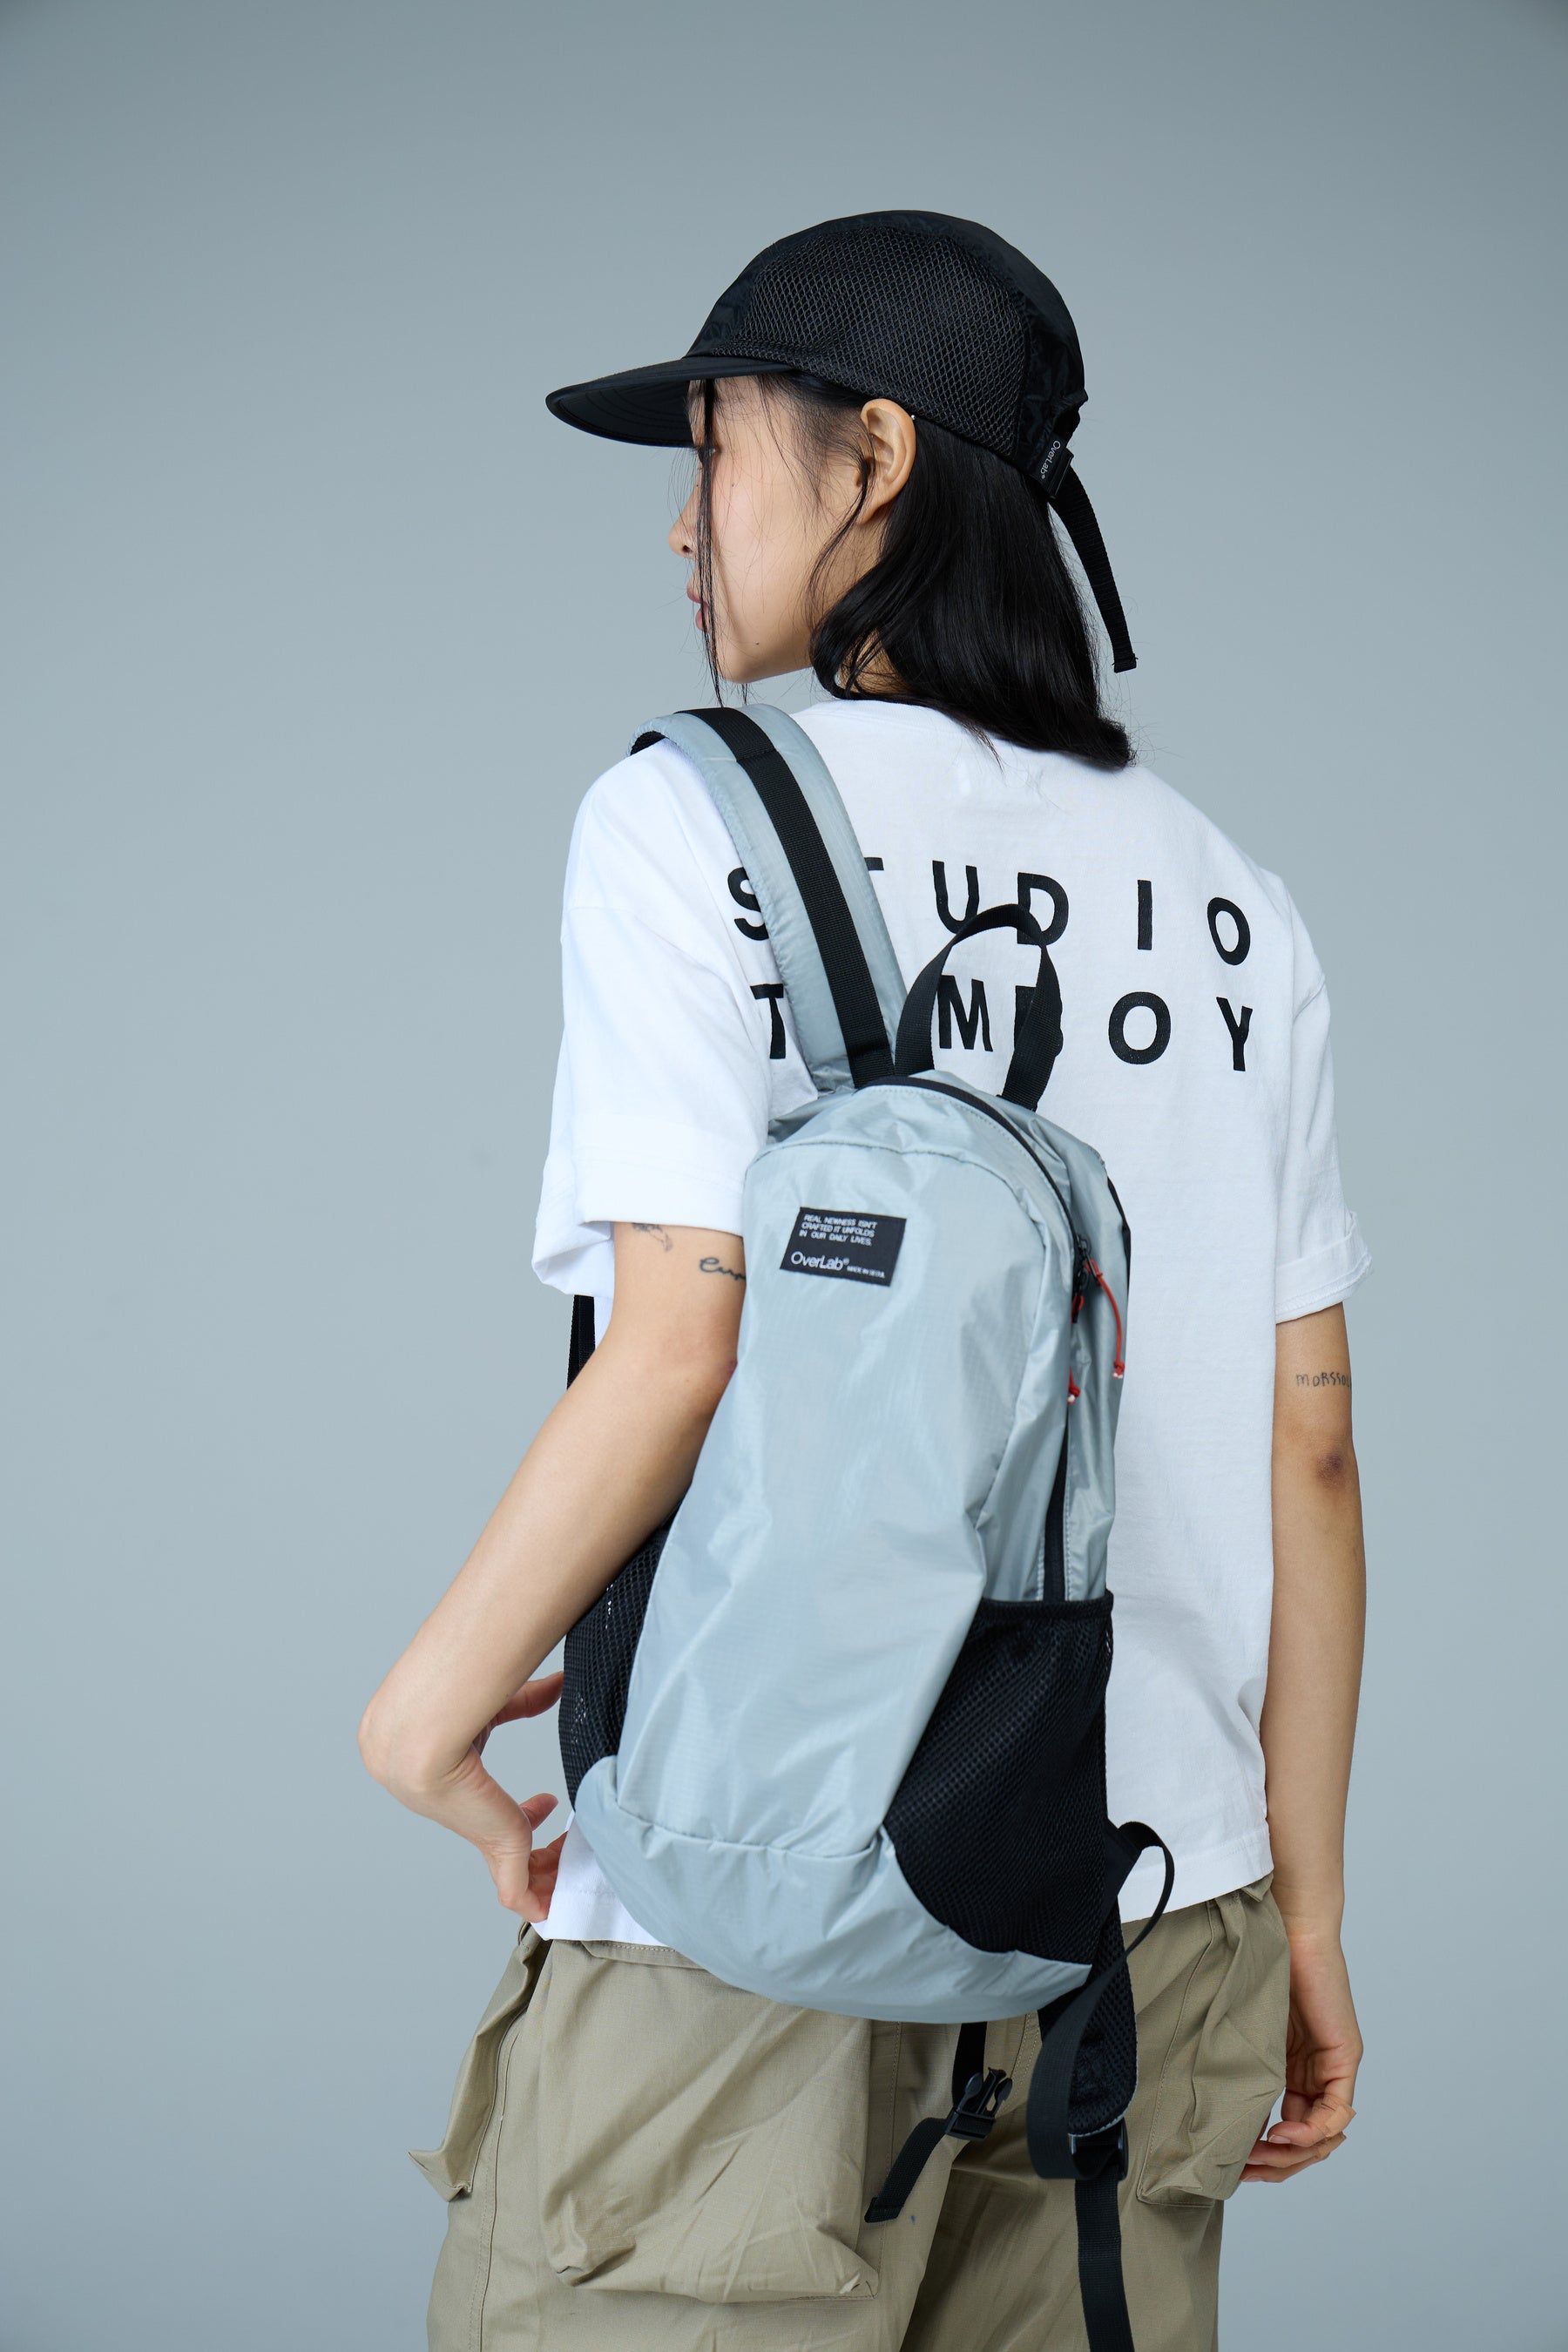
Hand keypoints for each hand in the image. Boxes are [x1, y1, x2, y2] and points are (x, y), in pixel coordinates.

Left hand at [471, 1671, 566, 1920]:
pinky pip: (519, 1893)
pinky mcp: (499, 1848)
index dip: (525, 1813)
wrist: (422, 1742)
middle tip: (565, 1843)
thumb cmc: (448, 1714)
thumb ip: (526, 1701)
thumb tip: (557, 1683)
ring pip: (515, 1872)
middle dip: (538, 1847)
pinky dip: (536, 1904)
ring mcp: (484, 1836)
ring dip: (543, 1875)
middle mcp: (471, 1816)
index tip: (547, 1801)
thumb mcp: (494, 1709)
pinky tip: (550, 1911)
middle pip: (505, 1847)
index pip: (493, 1812)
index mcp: (461, 1789)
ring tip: (567, 1872)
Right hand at [1241, 1927, 1360, 2182]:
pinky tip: (1281, 2134)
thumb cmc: (1259, 1963)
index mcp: (1291, 2069)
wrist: (1288, 1924)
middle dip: (1276, 2164)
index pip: (1288, 2130)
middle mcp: (1315, 2074)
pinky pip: (1335, 2111)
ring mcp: (1332, 2067)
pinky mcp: (1344, 2055)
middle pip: (1306, 2141)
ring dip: (1291, 2155)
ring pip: (1323, 2135)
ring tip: (1259, 2157)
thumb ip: (1241, 2067)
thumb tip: (1213, 2114)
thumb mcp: (1244, 2029)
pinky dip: (1312, 2132)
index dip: (1264, 2155)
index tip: (1234, 2164)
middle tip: (1244, 2171)